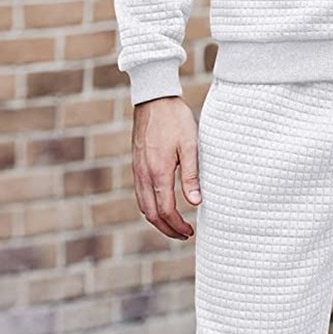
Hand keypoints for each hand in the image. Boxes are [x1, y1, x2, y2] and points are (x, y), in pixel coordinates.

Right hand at [131, 96, 201, 240]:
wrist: (154, 99)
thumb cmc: (175, 119)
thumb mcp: (190, 145)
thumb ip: (191, 175)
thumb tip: (196, 203)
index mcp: (158, 172)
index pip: (165, 210)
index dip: (177, 226)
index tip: (190, 231)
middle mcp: (143, 174)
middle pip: (150, 214)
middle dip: (167, 229)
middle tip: (184, 234)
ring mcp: (137, 169)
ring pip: (142, 205)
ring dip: (157, 220)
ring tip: (174, 225)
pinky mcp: (136, 164)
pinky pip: (139, 193)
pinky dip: (149, 207)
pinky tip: (161, 205)